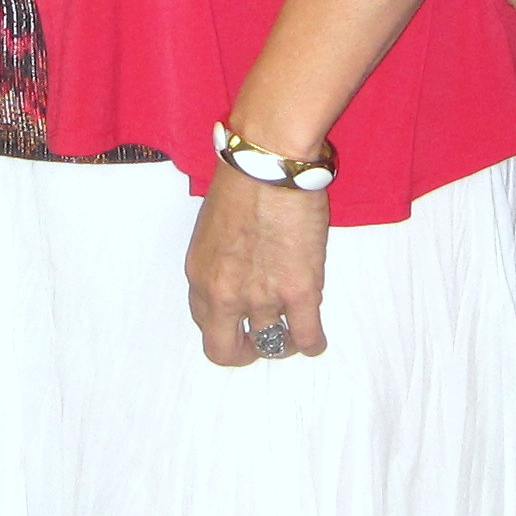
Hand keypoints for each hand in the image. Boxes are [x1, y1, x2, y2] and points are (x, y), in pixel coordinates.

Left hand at [185, 166, 330, 367]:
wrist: (269, 163)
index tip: (239, 325)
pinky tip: (315, 339)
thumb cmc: (242, 179)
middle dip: (245, 352)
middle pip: (225, 350)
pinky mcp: (299, 291)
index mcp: (200, 275)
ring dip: (283, 343)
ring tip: (295, 334)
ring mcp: (261, 296)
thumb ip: (221, 260)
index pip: (204, 323)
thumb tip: (241, 272)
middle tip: (261, 345)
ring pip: (272, 345)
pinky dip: (312, 344)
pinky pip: (306, 337)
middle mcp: (224, 294)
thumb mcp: (213, 228)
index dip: (225, 328)